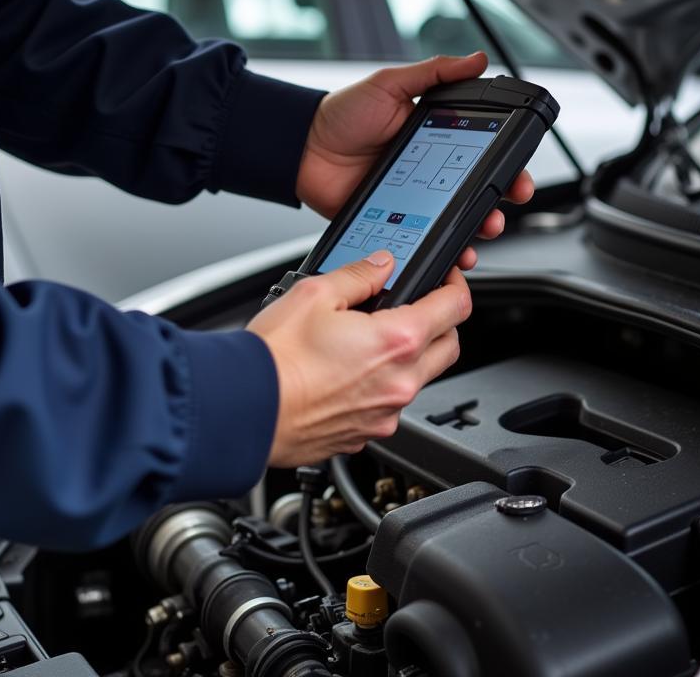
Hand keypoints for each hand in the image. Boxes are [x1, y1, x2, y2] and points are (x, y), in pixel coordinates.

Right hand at [249, 250, 468, 465]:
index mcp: (397, 341)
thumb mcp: (315, 294)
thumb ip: (359, 275)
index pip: (455, 308)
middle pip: (449, 347)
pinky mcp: (365, 434)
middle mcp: (400, 383)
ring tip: (370, 339)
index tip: (446, 279)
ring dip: (410, 357)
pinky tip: (350, 372)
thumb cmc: (275, 359)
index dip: (455, 285)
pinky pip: (389, 405)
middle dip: (442, 323)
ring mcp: (385, 414)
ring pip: (420, 379)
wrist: (244, 409)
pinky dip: (382, 386)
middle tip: (416, 306)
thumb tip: (382, 265)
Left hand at [296, 52, 534, 268]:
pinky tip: (452, 250)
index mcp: (435, 136)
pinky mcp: (395, 220)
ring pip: (456, 219)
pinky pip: (424, 237)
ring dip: (476, 228)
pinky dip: (442, 247)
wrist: (302, 148)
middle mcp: (429, 169)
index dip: (506, 166)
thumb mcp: (390, 85)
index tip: (520, 176)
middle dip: (499, 202)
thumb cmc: (342, 114)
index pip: (481, 152)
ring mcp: (414, 198)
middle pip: (476, 191)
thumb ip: (434, 73)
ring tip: (484, 229)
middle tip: (505, 206)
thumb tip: (476, 59)